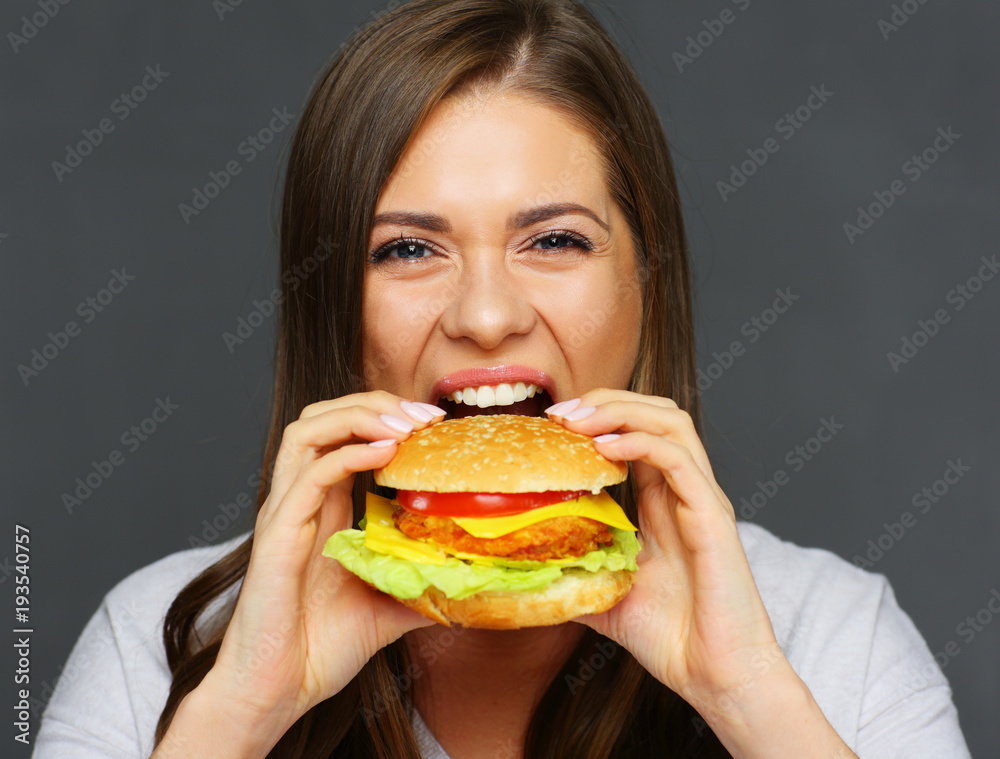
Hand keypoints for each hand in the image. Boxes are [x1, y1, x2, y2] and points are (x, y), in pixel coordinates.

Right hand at [202, 392, 443, 743]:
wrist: (275, 693)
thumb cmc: (318, 649)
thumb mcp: (387, 606)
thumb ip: (421, 584)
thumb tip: (470, 581)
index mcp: (323, 507)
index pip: (345, 433)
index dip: (387, 416)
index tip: (435, 424)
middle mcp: (301, 500)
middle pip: (324, 416)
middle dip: (376, 403)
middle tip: (426, 416)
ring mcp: (286, 513)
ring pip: (308, 430)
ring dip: (361, 415)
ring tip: (406, 425)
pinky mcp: (278, 535)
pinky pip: (310, 475)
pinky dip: (348, 453)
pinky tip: (386, 452)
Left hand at [547, 389, 790, 718]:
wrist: (716, 677)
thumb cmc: (672, 638)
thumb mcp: (606, 595)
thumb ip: (575, 574)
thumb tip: (525, 573)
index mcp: (663, 502)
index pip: (635, 432)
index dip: (597, 416)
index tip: (552, 423)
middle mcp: (685, 492)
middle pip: (656, 412)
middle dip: (607, 400)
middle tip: (560, 412)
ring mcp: (702, 500)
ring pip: (671, 422)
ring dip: (621, 411)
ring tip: (578, 420)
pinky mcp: (713, 517)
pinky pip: (678, 460)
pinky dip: (639, 443)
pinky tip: (604, 448)